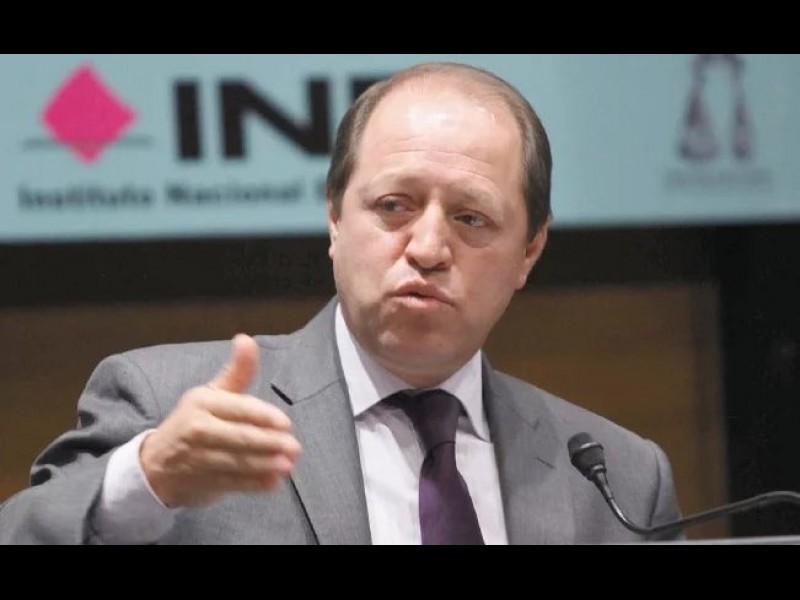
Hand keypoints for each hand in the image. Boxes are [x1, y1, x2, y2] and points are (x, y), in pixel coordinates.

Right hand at [139, 334, 301, 507]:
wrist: (156, 463)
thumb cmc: (194, 421)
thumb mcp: (212, 393)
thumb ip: (237, 370)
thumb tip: (246, 339)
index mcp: (203, 403)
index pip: (238, 409)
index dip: (263, 416)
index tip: (286, 423)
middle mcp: (197, 430)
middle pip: (239, 437)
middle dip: (269, 443)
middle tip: (294, 447)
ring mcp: (198, 459)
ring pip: (237, 462)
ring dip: (265, 465)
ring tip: (288, 465)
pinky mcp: (203, 483)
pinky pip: (232, 484)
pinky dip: (254, 485)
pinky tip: (273, 483)